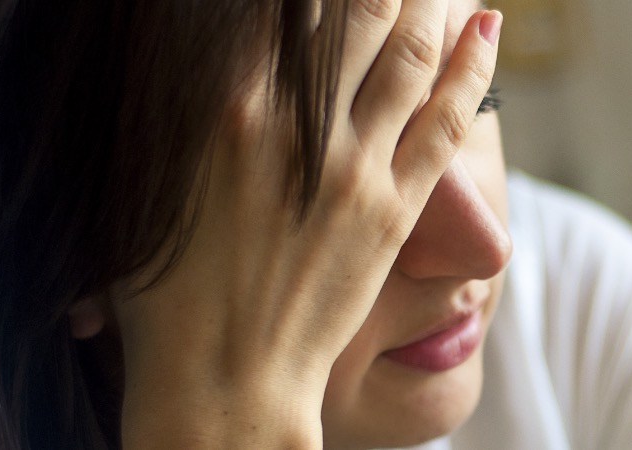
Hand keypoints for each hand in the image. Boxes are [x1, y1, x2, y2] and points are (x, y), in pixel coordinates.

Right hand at [113, 2, 500, 446]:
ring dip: (430, 0)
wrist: (225, 377)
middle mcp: (297, 126)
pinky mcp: (393, 209)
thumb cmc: (167, 289)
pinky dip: (470, 68)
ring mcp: (353, 167)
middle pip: (357, 13)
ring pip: (407, 54)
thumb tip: (222, 55)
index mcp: (225, 108)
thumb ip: (182, 107)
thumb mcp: (146, 181)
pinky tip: (486, 28)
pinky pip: (445, 121)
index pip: (284, 7)